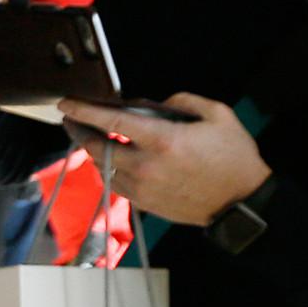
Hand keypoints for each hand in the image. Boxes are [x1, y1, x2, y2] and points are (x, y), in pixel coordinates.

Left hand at [61, 93, 268, 224]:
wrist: (241, 203)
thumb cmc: (233, 156)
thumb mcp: (216, 115)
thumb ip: (180, 102)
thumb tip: (150, 105)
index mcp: (163, 140)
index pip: (111, 121)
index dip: (84, 110)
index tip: (66, 102)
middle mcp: (146, 166)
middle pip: (97, 148)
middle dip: (78, 131)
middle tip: (70, 118)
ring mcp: (143, 189)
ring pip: (103, 168)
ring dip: (92, 151)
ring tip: (90, 136)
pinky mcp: (144, 204)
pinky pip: (116, 184)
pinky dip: (109, 169)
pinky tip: (112, 158)